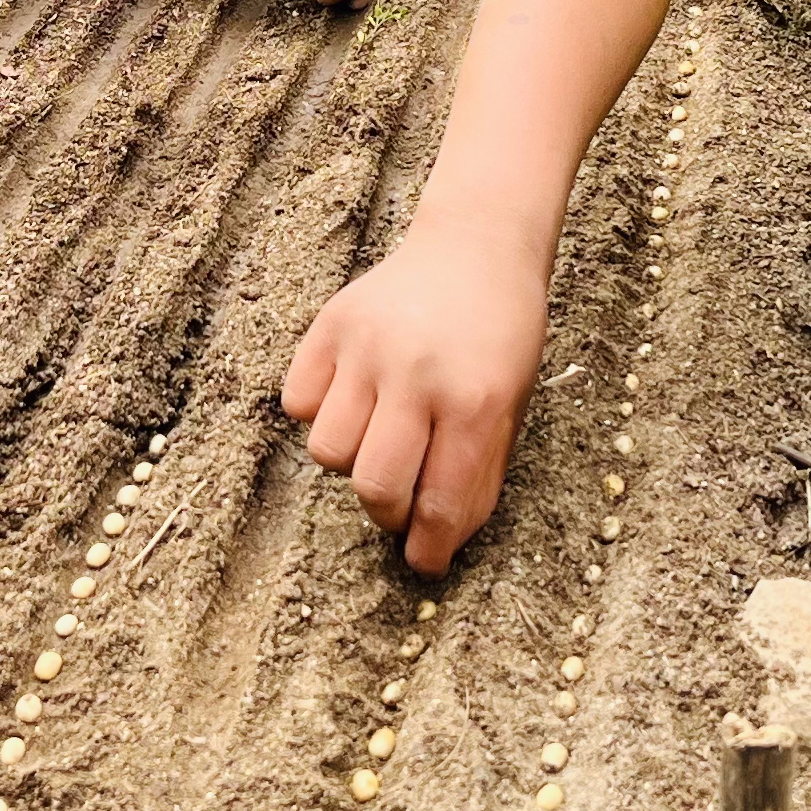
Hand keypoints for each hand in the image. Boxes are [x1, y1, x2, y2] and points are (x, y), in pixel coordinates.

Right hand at [283, 218, 549, 571]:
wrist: (475, 247)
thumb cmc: (501, 336)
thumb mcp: (510, 407)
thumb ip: (477, 475)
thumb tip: (436, 541)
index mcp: (474, 401)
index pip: (440, 503)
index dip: (429, 550)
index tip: (423, 563)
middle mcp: (415, 375)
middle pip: (373, 487)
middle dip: (385, 513)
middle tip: (400, 500)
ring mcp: (366, 347)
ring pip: (326, 451)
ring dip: (351, 460)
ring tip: (379, 436)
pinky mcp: (330, 326)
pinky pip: (299, 403)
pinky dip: (320, 413)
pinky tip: (354, 396)